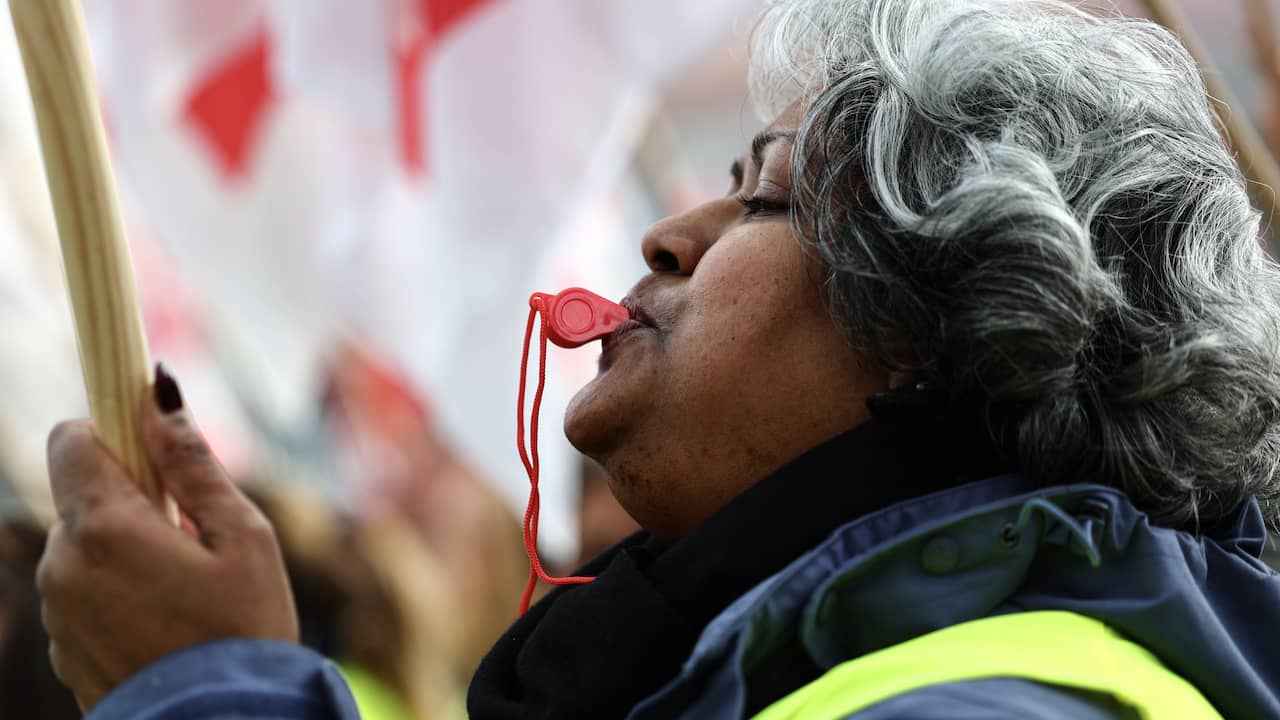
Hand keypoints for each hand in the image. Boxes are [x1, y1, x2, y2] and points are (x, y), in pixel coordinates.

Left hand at [37, 363, 298, 710]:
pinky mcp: (63, 649)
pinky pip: (83, 595)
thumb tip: (160, 396)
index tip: (150, 444)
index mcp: (104, 528)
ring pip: (83, 548)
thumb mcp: (243, 537)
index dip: (112, 430)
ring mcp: (55, 613)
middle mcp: (62, 566)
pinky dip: (117, 593)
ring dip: (125, 550)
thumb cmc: (244, 632)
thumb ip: (194, 465)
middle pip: (83, 496)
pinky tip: (166, 623)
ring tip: (185, 589)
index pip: (71, 439)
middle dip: (132, 500)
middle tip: (191, 535)